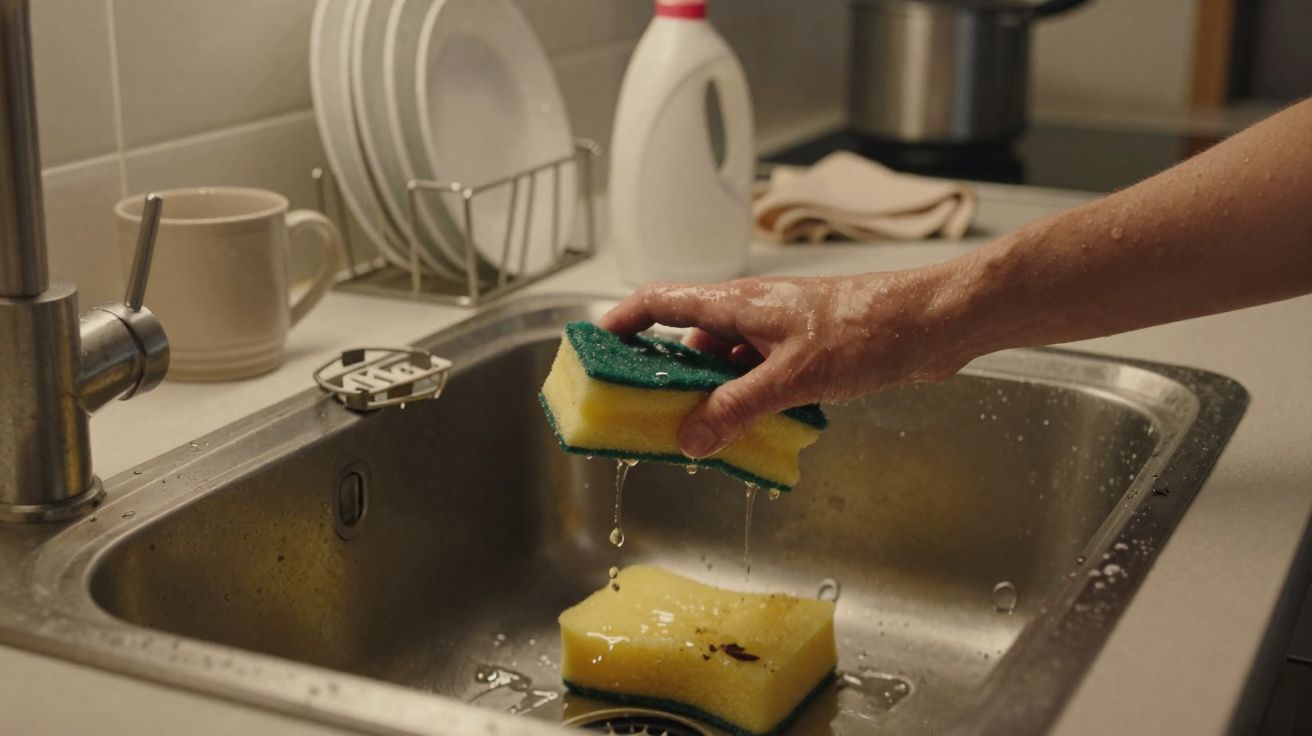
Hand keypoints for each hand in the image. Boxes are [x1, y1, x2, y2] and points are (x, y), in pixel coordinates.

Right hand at [598, 271, 971, 457]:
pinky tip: (751, 430)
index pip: (663, 302)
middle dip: (666, 375)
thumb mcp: (793, 376)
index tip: (597, 345)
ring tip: (697, 433)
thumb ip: (738, 409)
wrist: (932, 323)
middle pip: (690, 339)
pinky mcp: (806, 351)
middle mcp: (754, 312)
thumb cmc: (867, 330)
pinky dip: (747, 401)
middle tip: (645, 412)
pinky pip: (759, 376)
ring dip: (711, 395)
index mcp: (739, 303)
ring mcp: (781, 331)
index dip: (624, 320)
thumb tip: (691, 440)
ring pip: (727, 363)